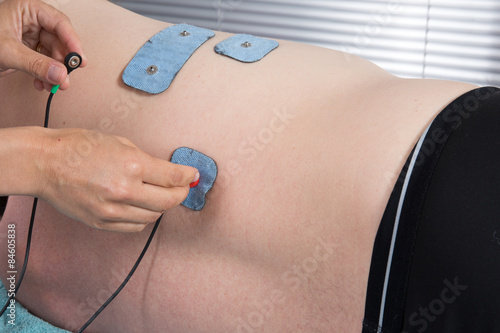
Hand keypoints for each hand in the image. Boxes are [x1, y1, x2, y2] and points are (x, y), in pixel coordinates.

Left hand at [0, 0, 86, 90]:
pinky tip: (41, 84)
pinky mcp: (25, 49)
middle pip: (59, 39)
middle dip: (62, 61)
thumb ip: (37, 64)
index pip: (59, 23)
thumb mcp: (7, 52)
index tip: (79, 60)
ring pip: (52, 53)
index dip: (72, 42)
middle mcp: (30, 20)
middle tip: (66, 78)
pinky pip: (42, 61)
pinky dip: (44, 74)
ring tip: (53, 86)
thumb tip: (62, 75)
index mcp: (26, 8)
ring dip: (54, 72)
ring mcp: (27, 35)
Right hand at [36, 128, 198, 231]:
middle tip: (182, 188)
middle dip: (180, 194)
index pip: (172, 177)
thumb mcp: (118, 143)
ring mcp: (112, 210)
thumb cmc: (77, 147)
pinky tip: (142, 207)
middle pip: (168, 201)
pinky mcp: (101, 223)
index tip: (193, 176)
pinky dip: (144, 217)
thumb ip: (145, 160)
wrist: (43, 164)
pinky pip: (134, 226)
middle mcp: (124, 190)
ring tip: (160, 195)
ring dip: (162, 206)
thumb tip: (166, 172)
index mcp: (131, 165)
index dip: (188, 177)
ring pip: (153, 217)